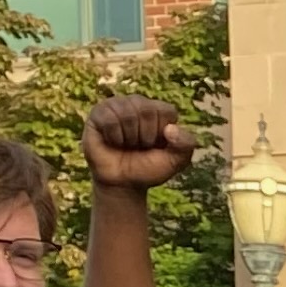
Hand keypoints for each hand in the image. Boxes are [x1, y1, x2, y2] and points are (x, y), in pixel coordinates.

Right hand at [81, 96, 197, 193]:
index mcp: (159, 111)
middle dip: (145, 136)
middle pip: (146, 111)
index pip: (166, 111)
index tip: (156, 145)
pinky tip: (112, 140)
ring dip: (128, 138)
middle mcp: (138, 103)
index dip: (162, 133)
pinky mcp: (98, 112)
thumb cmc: (148, 168)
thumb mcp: (175, 161)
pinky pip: (109, 119)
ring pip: (127, 114)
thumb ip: (186, 145)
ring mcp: (117, 105)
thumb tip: (171, 128)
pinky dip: (113, 136)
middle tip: (138, 146)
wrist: (122, 183)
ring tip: (125, 144)